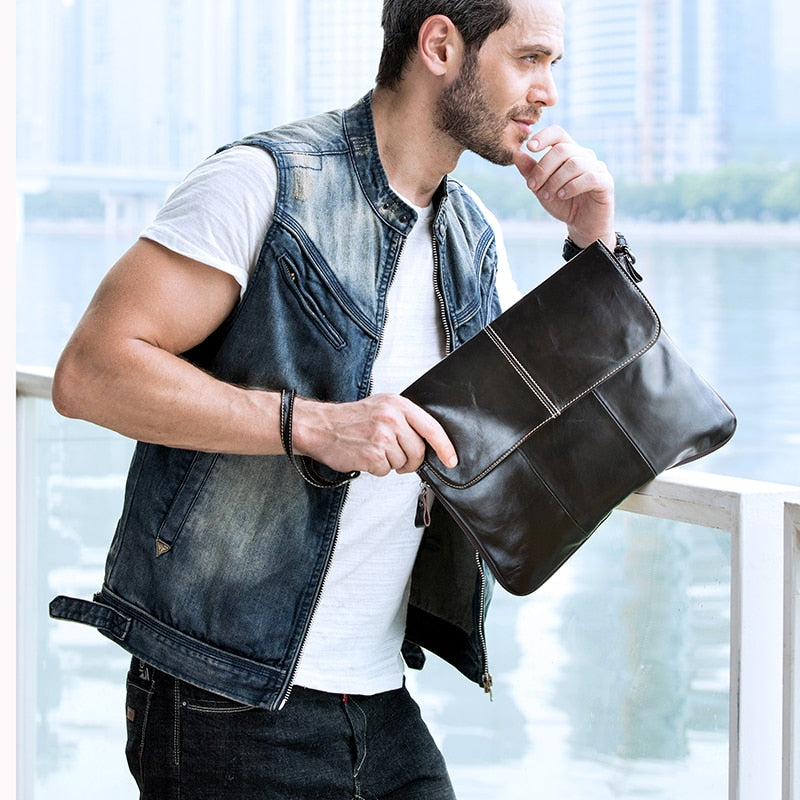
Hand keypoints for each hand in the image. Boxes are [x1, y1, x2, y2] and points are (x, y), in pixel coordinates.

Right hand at [293, 394, 457, 476]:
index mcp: (398, 404)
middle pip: (419, 451)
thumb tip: (429, 442)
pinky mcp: (372, 454)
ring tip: (374, 450)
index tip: (451, 459)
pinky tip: (365, 457)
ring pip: (403, 462)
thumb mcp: (381, 407)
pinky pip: (386, 470)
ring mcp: (382, 437)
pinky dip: (377, 469)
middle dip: (412, 461)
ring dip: (391, 463)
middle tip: (397, 458)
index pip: (431, 428)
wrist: (319, 426)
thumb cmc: (350, 420)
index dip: (445, 447)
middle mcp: (392, 418)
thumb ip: (405, 419)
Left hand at [513, 125, 615, 248]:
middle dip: (543, 168)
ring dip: (556, 180)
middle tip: (532, 186)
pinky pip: (589, 177)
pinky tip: (563, 195)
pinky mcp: (606, 182)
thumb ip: (530, 172)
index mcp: (569, 153)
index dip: (544, 137)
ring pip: (574, 164)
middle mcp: (585, 156)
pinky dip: (572, 186)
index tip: (529, 147)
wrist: (582, 226)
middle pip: (562, 149)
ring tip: (548, 196)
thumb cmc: (563, 204)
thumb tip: (517, 154)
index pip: (558, 134)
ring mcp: (597, 168)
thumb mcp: (541, 188)